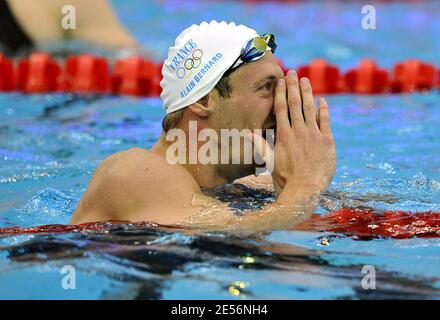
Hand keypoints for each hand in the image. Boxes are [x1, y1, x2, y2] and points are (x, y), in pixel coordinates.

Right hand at [252, 70, 335, 197]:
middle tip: (292, 73)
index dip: (281, 92)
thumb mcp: (269, 162)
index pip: (281, 108)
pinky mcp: (327, 141)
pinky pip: (325, 121)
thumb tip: (247, 133)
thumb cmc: (286, 179)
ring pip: (309, 108)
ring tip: (305, 80)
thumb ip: (260, 146)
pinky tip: (321, 100)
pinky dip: (323, 109)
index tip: (281, 81)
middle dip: (293, 86)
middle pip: (295, 103)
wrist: (306, 189)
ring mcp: (314, 135)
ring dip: (307, 93)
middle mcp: (299, 131)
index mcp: (284, 135)